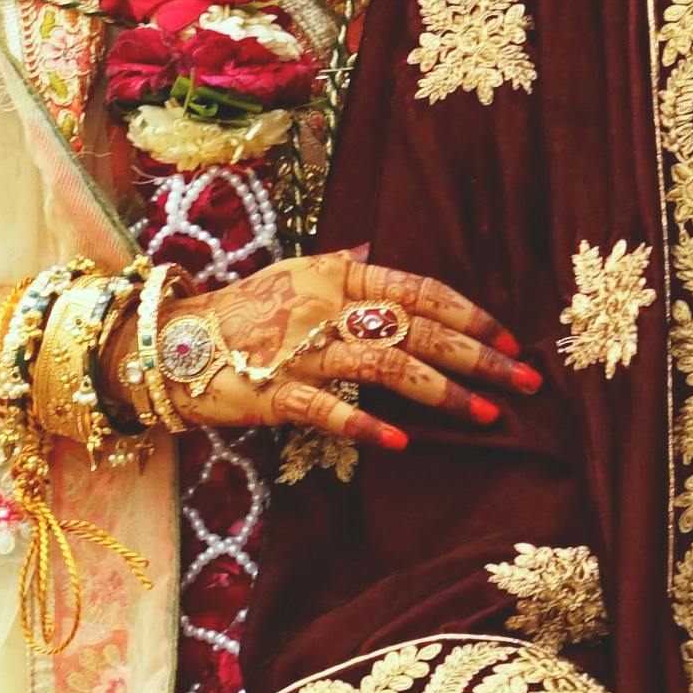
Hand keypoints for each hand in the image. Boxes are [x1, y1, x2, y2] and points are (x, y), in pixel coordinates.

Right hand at [149, 248, 533, 453]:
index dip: (471, 314)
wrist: (168, 342)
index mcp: (336, 275)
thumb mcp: (292, 277)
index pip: (419, 289)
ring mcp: (300, 349)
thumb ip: (340, 268)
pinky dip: (365, 423)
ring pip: (385, 363)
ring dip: (442, 391)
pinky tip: (401, 440)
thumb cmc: (238, 314)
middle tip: (525, 383)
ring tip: (485, 416)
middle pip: (417, 327)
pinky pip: (326, 407)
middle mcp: (325, 306)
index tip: (511, 341)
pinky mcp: (272, 392)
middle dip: (479, 357)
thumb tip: (375, 252)